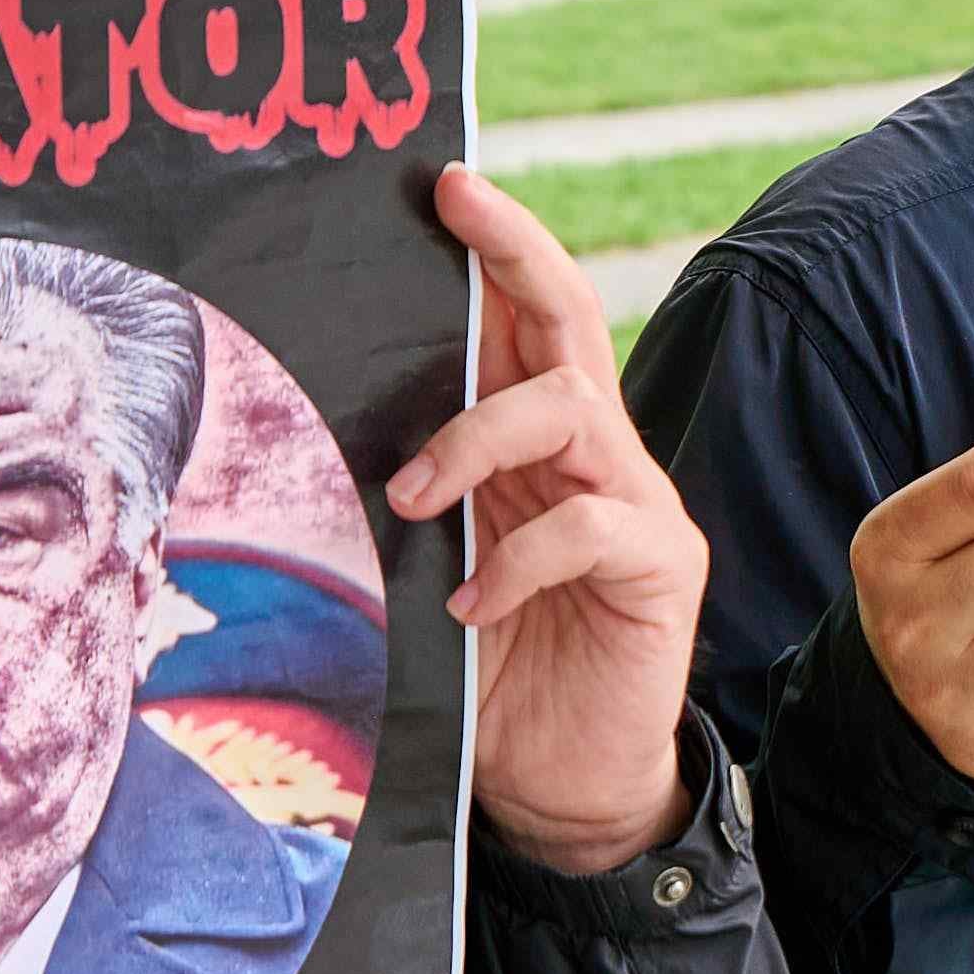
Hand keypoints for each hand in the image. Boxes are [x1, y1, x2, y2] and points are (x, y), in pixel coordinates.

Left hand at [385, 166, 702, 873]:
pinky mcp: (662, 568)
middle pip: (571, 321)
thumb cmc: (490, 675)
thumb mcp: (433, 573)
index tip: (443, 186)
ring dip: (478, 437)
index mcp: (537, 446)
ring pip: (573, 408)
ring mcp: (636, 506)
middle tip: (457, 207)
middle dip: (515, 252)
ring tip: (412, 501)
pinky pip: (593, 526)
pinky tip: (472, 607)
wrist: (567, 788)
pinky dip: (519, 557)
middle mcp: (595, 455)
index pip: (527, 320)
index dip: (497, 247)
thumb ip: (413, 504)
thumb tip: (311, 439)